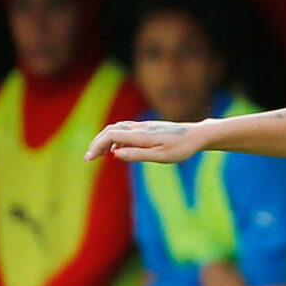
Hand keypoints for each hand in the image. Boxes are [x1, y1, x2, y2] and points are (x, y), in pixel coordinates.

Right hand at [88, 119, 209, 163]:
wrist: (197, 135)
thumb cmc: (181, 148)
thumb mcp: (161, 156)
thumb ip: (137, 154)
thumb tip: (115, 154)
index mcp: (141, 135)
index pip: (111, 135)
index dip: (97, 145)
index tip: (89, 159)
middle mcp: (140, 127)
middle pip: (110, 130)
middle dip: (96, 142)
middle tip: (88, 158)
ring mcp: (143, 126)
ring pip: (116, 128)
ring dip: (103, 139)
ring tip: (97, 154)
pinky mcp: (147, 128)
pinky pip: (124, 129)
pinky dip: (113, 137)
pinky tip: (115, 149)